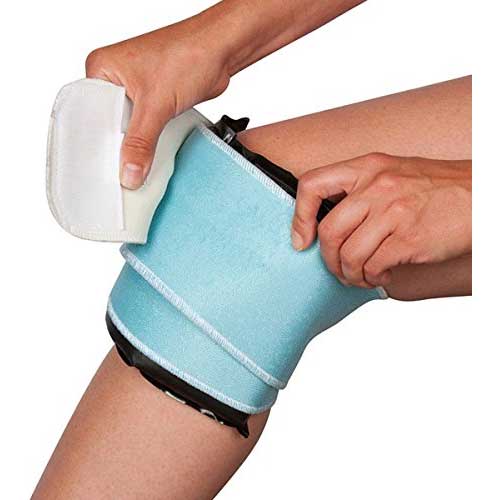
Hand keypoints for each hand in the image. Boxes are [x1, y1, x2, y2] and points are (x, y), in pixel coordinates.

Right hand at [85, 20, 230, 188]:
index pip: (89, 116)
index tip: (103, 169)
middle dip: (118, 147)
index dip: (97, 143)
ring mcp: (135, 89)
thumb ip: (140, 143)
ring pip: (128, 128)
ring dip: (136, 145)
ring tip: (136, 167)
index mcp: (101, 68)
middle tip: (122, 172)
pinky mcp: (154, 99)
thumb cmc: (188, 55)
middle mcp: (114, 78)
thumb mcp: (157, 105)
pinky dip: (150, 140)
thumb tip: (129, 174)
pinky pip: (145, 126)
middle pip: (108, 124)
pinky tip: (151, 155)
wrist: (221, 50)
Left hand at [291, 153, 471, 287]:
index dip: (299, 216)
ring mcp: (393, 212)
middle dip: (327, 259)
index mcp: (367, 167)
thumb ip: (360, 190)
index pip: (312, 185)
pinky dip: (372, 278)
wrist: (483, 196)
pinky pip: (373, 266)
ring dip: (349, 274)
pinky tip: (380, 275)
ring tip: (360, 276)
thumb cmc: (437, 187)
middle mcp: (376, 186)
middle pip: (329, 231)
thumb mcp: (393, 172)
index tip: (302, 238)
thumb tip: (327, 219)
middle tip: (336, 268)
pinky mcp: (409, 238)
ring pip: (349, 254)